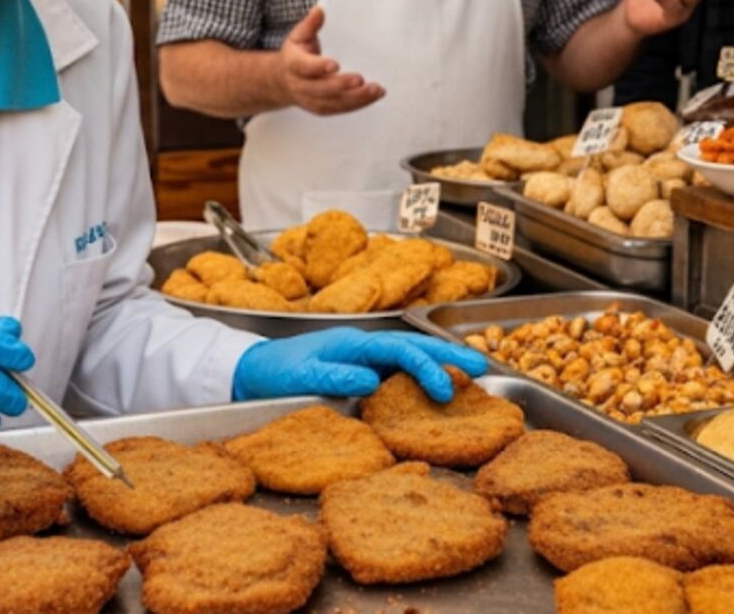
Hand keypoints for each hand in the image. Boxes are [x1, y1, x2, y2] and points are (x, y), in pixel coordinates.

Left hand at [233, 328, 486, 402]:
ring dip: (443, 364)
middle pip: (414, 347)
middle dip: (450, 356)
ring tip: (475, 375)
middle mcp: (363, 347)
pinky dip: (424, 377)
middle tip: (484, 369)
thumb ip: (332, 376)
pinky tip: (439, 391)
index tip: (445, 390)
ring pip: (411, 358)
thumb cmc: (272, 373)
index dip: (426, 367)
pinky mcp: (361, 374)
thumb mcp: (298, 377)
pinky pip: (399, 374)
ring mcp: (363, 359)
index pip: (399, 350)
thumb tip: (369, 380)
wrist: (249, 372)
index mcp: (352, 343)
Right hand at [275, 7, 385, 115]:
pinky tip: (372, 96)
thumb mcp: (298, 36)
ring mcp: (310, 100)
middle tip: (360, 79)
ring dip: (355, 98)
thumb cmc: (296, 54)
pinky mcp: (321, 108)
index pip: (304, 67)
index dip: (319, 67)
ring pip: (333, 103)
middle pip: (320, 89)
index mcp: (293, 64)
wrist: (282, 81)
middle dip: (341, 85)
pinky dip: (357, 104)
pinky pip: (339, 109)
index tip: (335, 65)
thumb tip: (319, 11)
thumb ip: (310, 25)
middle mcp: (300, 85)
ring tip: (375, 90)